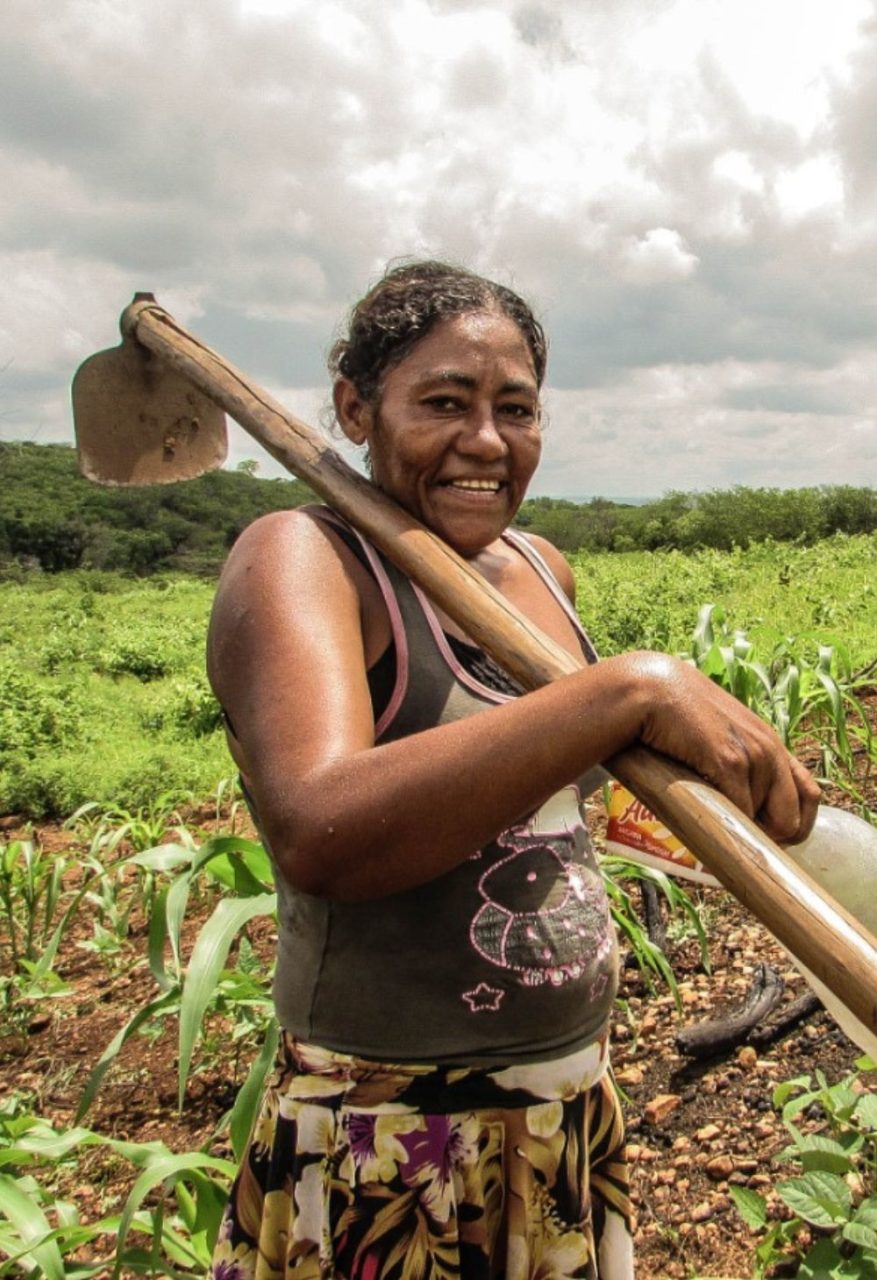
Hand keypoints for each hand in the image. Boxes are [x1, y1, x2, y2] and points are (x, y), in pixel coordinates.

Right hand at [630, 652, 820, 844]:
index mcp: (771, 745)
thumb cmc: (675, 718)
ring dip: (737, 832)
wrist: (650, 689)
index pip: (810, 796)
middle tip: (731, 840)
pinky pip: (741, 814)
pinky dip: (724, 829)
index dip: (790, 825)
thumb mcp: (718, 737)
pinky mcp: (730, 761)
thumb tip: (738, 811)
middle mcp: (771, 750)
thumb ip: (736, 763)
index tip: (759, 836)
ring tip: (707, 824)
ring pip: (763, 824)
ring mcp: (754, 755)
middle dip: (766, 841)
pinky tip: (703, 823)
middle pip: (793, 822)